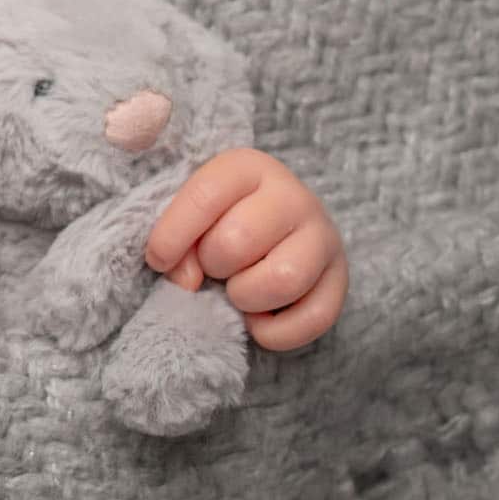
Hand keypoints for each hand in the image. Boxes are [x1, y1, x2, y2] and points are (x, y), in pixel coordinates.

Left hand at [143, 148, 348, 351]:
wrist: (270, 229)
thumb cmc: (216, 221)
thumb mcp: (188, 215)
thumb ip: (173, 239)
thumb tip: (187, 279)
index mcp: (247, 167)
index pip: (204, 197)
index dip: (172, 236)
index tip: (158, 260)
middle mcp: (292, 196)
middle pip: (238, 241)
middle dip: (213, 265)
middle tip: (213, 267)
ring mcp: (323, 236)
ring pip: (282, 280)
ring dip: (245, 297)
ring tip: (237, 291)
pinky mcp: (340, 278)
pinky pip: (314, 317)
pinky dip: (275, 332)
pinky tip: (257, 321)